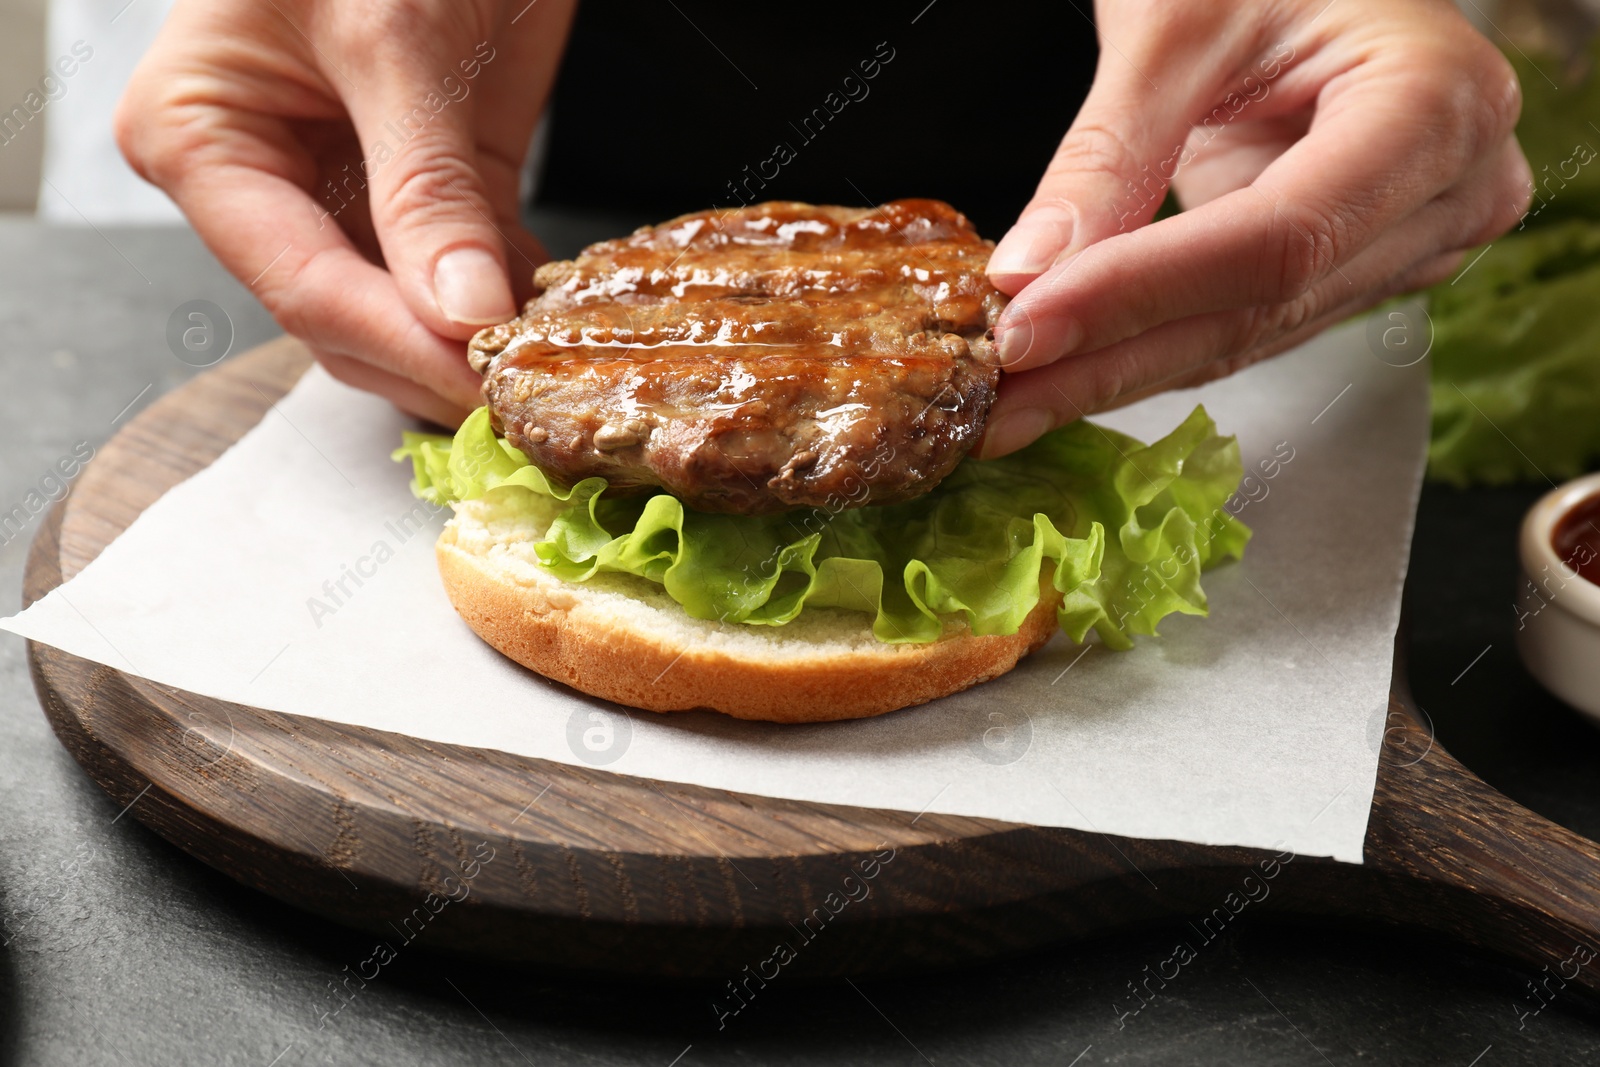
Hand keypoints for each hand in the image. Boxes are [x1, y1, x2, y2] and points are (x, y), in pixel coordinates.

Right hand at [116, 0, 575, 425]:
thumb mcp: (397, 41)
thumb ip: (425, 185)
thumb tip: (458, 312)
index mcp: (203, 137)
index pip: (299, 282)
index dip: (392, 343)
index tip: (472, 384)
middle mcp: (263, 177)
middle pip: (341, 313)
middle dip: (427, 357)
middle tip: (513, 394)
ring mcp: (347, 187)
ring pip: (399, 308)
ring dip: (468, 342)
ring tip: (536, 369)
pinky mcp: (429, 183)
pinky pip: (459, 267)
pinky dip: (502, 298)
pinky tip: (547, 321)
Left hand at [977, 0, 1531, 456]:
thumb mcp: (1177, 23)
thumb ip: (1107, 153)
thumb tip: (1026, 277)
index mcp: (1434, 105)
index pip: (1276, 240)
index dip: (1140, 295)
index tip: (1025, 331)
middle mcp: (1452, 189)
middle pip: (1261, 308)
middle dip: (1111, 361)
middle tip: (999, 406)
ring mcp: (1419, 238)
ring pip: (1250, 335)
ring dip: (1120, 372)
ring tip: (1015, 403)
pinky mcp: (1367, 263)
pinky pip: (1250, 322)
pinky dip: (1152, 345)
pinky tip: (1070, 372)